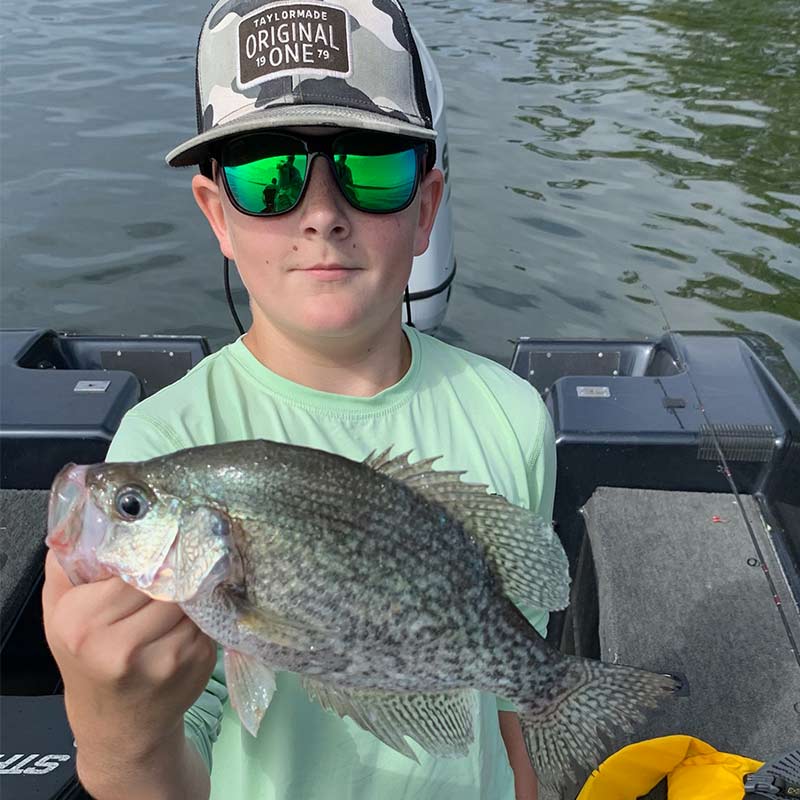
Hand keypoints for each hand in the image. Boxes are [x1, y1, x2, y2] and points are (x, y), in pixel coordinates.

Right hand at [42, 550, 216, 764]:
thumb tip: (93, 516)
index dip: (151, 551)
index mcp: (84, 623)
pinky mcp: (197, 664)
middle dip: (176, 568)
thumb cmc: (86, 659)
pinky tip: (191, 614)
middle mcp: (121, 646)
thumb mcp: (61, 611)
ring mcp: (164, 659)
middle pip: (168, 580)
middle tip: (182, 554)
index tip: (162, 540)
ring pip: (192, 596)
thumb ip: (69, 563)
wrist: (117, 725)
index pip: (134, 568)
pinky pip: (208, 616)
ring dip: (193, 587)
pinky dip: (203, 610)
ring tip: (186, 583)